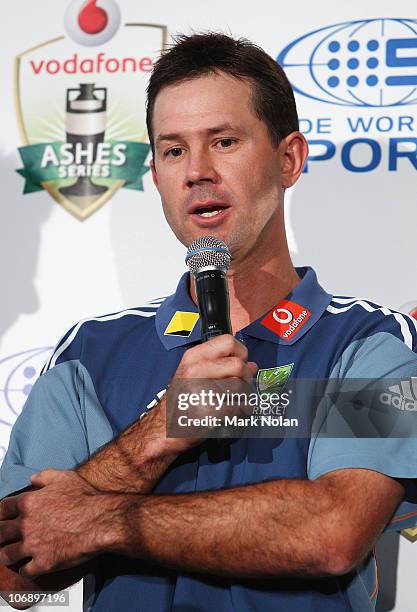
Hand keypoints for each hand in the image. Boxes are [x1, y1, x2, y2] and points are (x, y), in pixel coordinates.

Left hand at [0, 469, 115, 578]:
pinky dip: (25, 569)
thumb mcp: (64, 477)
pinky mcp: (43, 563)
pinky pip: (25, 571)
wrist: (101, 520)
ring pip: (7, 555)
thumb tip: (33, 479)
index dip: (0, 515)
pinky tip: (28, 567)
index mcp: (28, 503)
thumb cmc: (85, 498)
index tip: (2, 518)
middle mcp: (26, 525)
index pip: (2, 509)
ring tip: (8, 555)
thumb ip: (44, 476)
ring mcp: (33, 545)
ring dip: (6, 555)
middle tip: (1, 537)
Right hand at [163, 334, 257, 452]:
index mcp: (193, 357)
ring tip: (236, 402)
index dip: (240, 352)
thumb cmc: (180, 402)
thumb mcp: (193, 375)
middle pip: (239, 365)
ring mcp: (202, 391)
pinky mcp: (210, 412)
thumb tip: (253, 365)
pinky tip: (233, 414)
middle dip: (246, 377)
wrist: (162, 430)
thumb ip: (222, 366)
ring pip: (242, 386)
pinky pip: (240, 407)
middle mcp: (196, 370)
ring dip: (245, 396)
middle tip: (241, 388)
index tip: (240, 364)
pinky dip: (242, 412)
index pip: (228, 342)